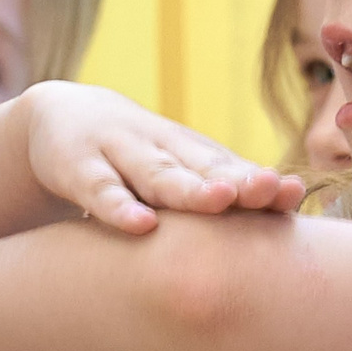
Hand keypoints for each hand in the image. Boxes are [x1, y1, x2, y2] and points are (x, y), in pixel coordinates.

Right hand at [22, 83, 303, 233]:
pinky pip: (101, 189)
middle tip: (268, 190)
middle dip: (237, 180)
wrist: (59, 117)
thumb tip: (278, 233)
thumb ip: (216, 194)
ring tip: (219, 200)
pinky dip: (118, 206)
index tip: (292, 194)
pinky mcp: (77, 167)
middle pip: (203, 168)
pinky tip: (139, 224)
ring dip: (188, 187)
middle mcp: (162, 149)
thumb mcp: (172, 174)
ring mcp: (119, 154)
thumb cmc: (134, 161)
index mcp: (190, 155)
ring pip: (157, 174)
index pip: (231, 169)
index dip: (260, 182)